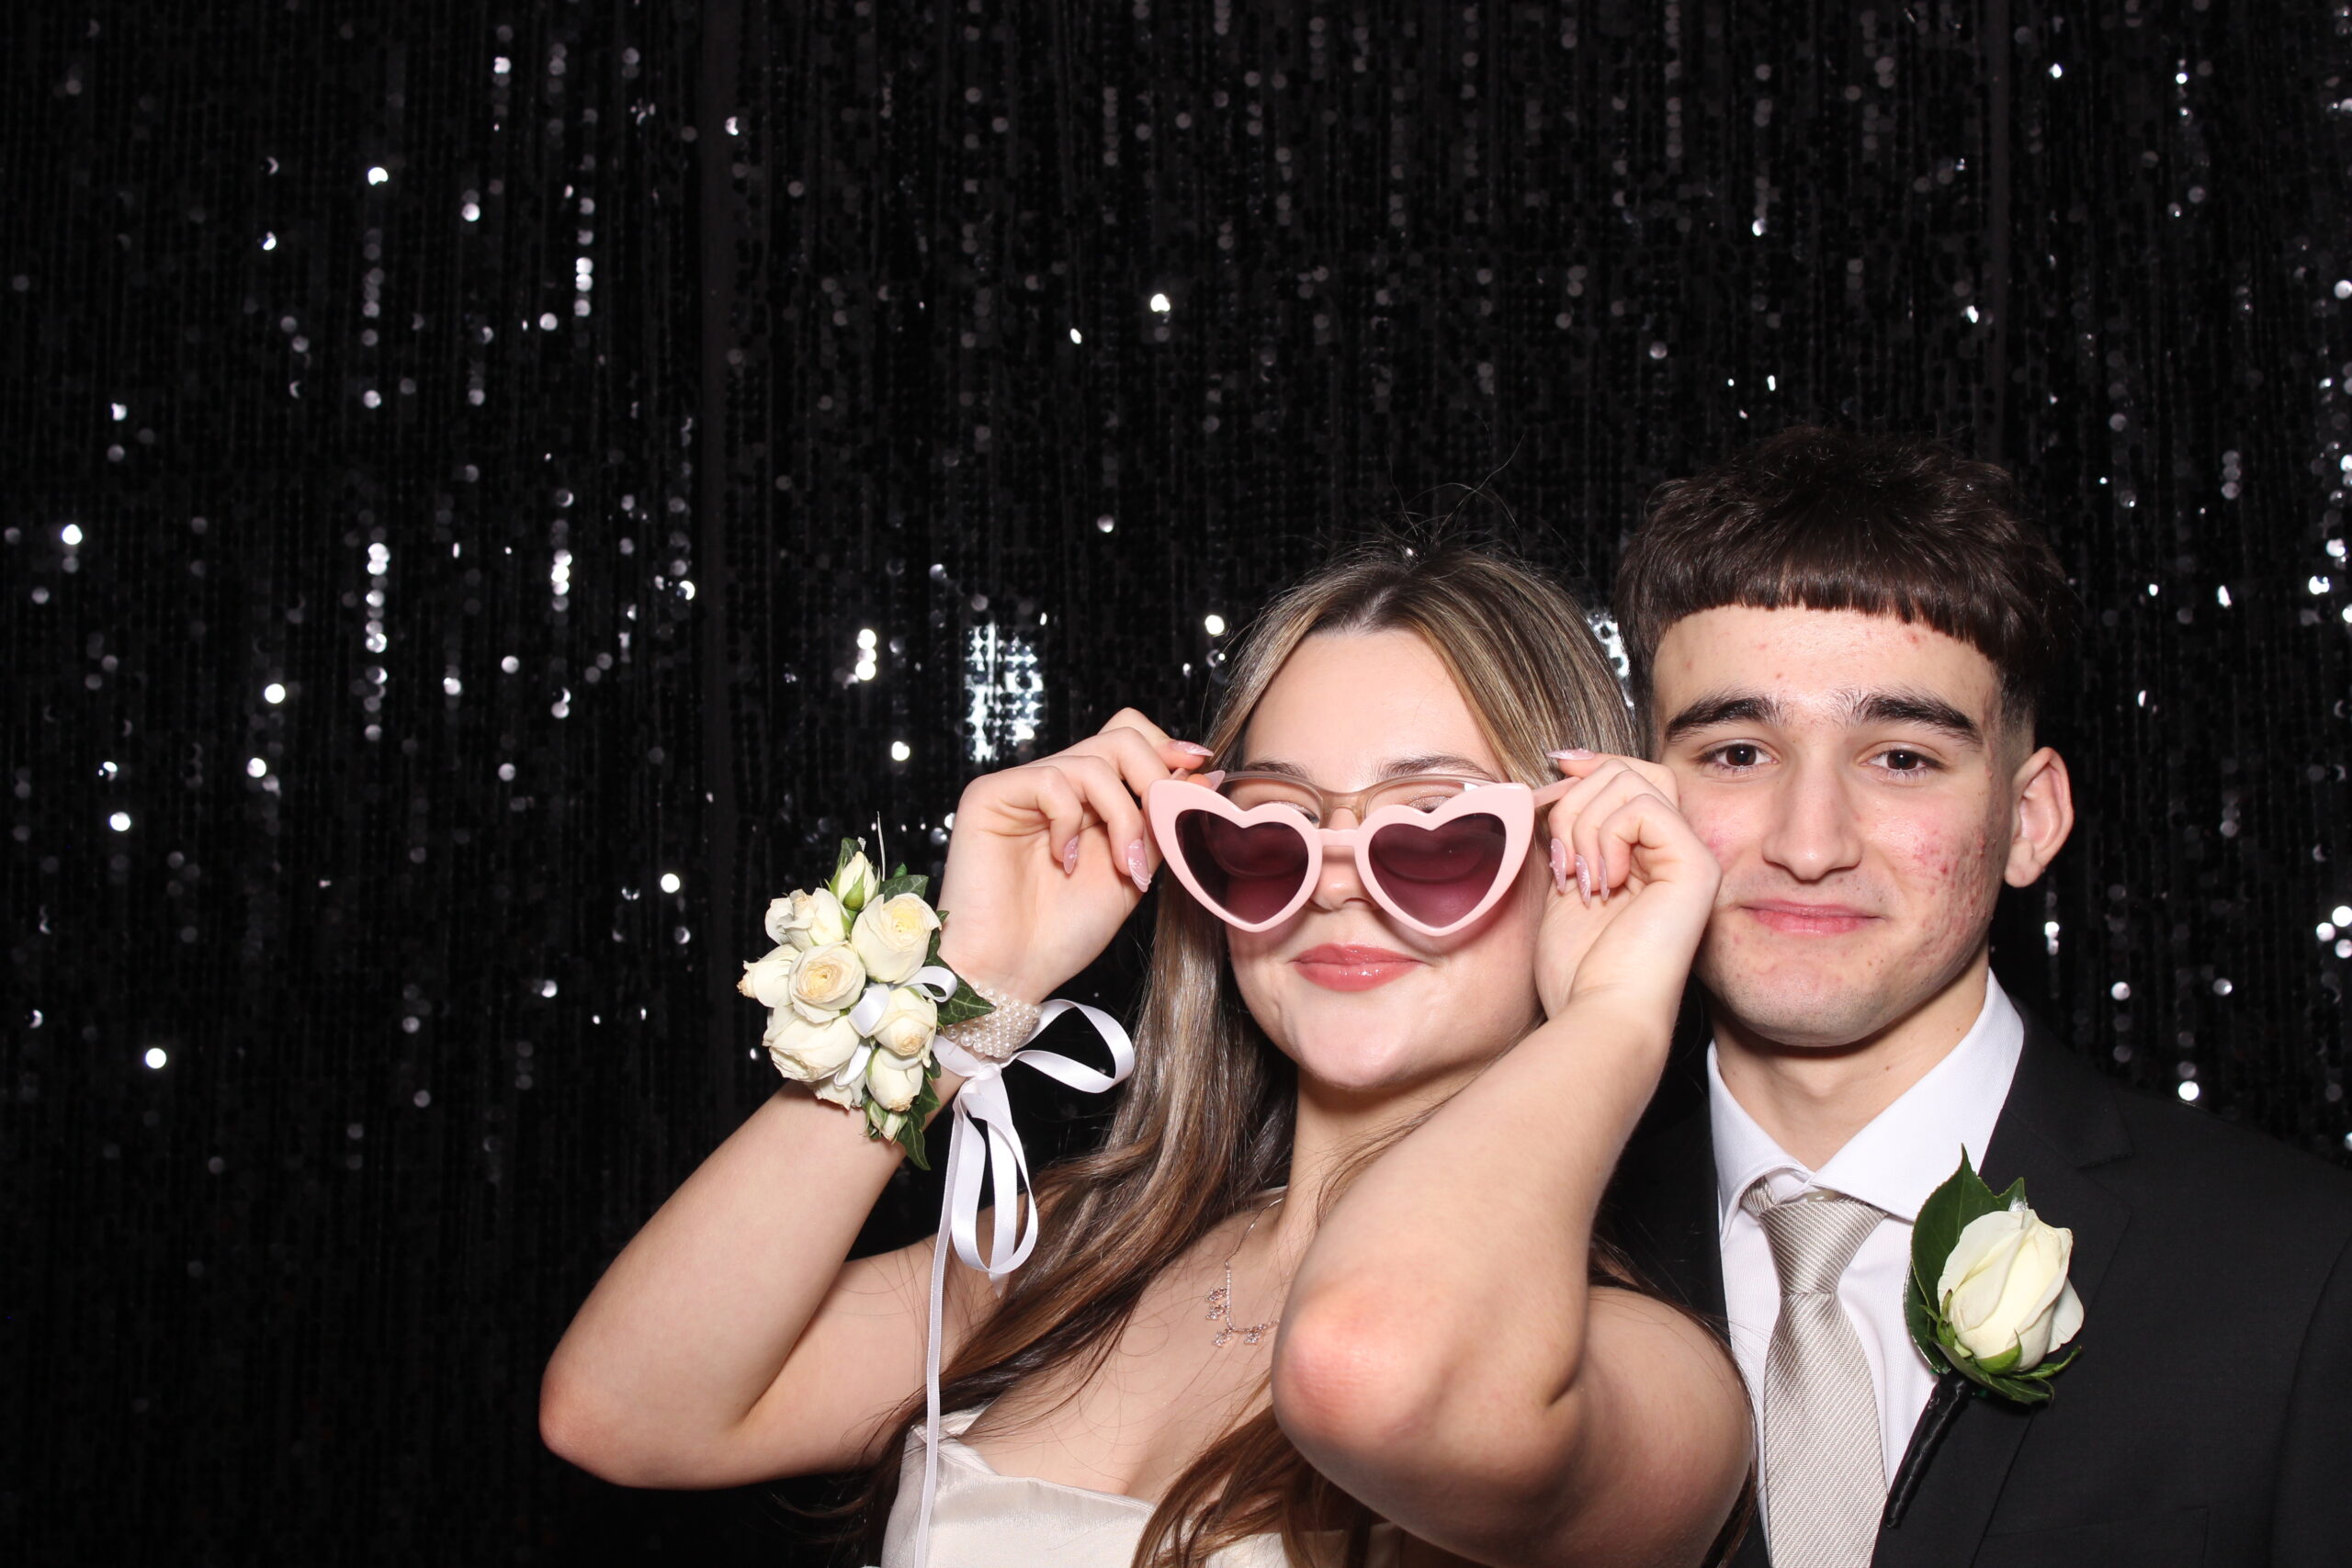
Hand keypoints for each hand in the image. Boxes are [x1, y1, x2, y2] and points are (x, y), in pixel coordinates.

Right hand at [932, 709, 1209, 1002]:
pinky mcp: (990, 795)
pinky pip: (1051, 780)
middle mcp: (1057, 785)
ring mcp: (1023, 787)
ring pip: (1094, 760)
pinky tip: (1065, 860)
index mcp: (1089, 800)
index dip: (1166, 748)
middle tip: (1159, 830)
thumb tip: (1201, 773)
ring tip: (1123, 866)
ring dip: (1123, 816)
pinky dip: (1071, 821)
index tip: (1200, 769)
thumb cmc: (1065, 932)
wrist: (1012, 973)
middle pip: (1120, 737)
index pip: (1131, 739)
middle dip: (1154, 779)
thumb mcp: (1134, 872)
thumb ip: (1160, 823)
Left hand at [1533, 751, 1720, 1023]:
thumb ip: (1570, 828)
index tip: (1553, 771)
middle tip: (1562, 859)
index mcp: (1649, 855)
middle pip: (1631, 769)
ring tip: (1579, 880)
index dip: (1590, 766)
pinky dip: (1606, 837)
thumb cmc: (1578, 968)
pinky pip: (1643, 808)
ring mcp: (1692, 857)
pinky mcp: (1696, 866)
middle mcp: (1677, 851)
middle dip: (1576, 800)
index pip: (1631, 776)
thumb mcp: (1563, 879)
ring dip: (1583, 825)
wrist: (1599, 1014)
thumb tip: (1565, 770)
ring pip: (1632, 781)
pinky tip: (1602, 884)